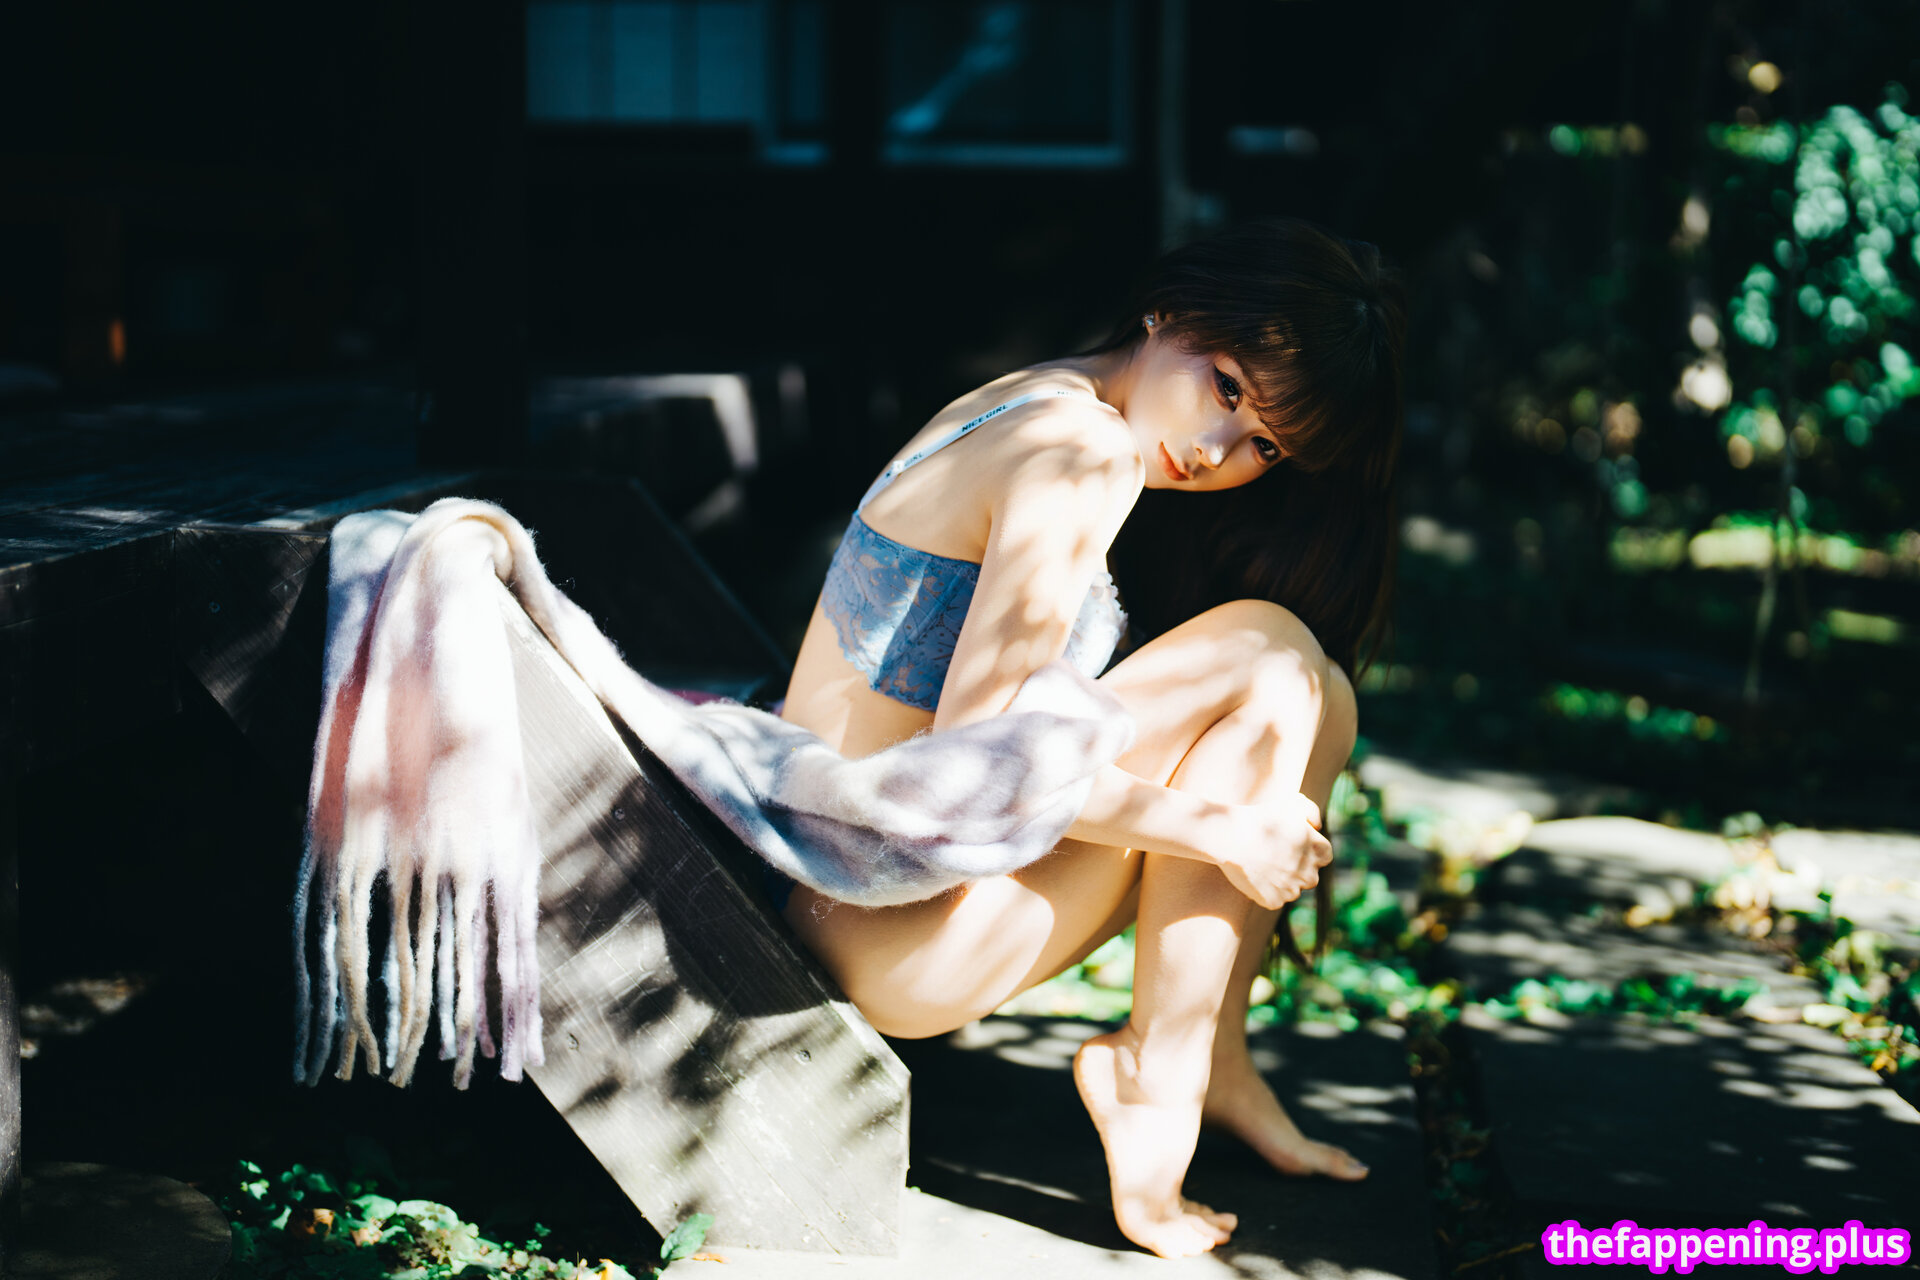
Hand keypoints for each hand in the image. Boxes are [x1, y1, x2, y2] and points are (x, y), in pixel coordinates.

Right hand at [1209, 795, 1332, 910]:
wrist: (1231, 836)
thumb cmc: (1261, 816)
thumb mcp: (1292, 803)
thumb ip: (1313, 812)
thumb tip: (1317, 827)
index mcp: (1318, 850)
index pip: (1324, 856)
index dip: (1309, 850)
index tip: (1292, 845)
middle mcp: (1309, 873)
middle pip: (1310, 876)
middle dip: (1298, 869)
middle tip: (1276, 857)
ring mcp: (1291, 890)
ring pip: (1292, 890)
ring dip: (1283, 882)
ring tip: (1263, 866)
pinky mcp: (1274, 901)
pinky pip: (1275, 900)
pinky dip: (1267, 892)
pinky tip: (1255, 877)